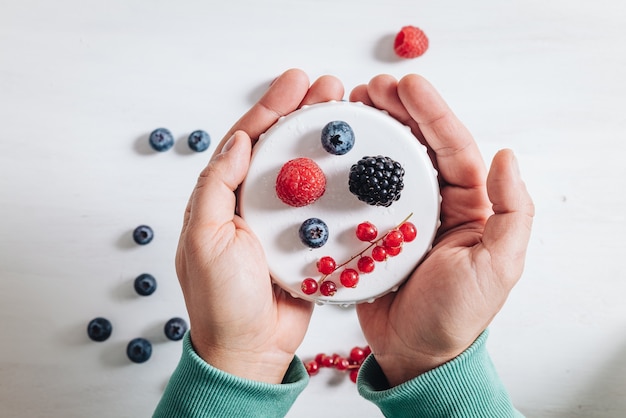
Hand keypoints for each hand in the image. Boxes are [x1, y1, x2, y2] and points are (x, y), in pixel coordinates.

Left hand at [176, 69, 343, 383]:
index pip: (247, 140)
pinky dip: (339, 185)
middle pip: (281, 148)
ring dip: (325, 143)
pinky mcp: (307, 240)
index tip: (295, 82)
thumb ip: (218, 187)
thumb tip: (239, 140)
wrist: (250, 349)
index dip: (271, 108)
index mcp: (224, 198)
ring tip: (348, 115)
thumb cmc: (220, 301)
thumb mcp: (203, 239)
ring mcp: (283, 222)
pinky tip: (356, 165)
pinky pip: (325, 206)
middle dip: (304, 114)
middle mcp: (253, 204)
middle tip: (331, 88)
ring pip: (307, 173)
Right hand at [350, 75, 534, 386]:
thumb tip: (505, 156)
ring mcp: (399, 216)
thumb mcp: (498, 266)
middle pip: (416, 145)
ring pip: (386, 162)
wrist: (413, 351)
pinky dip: (348, 169)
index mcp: (467, 204)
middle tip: (369, 89)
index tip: (407, 85)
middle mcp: (434, 203)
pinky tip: (333, 152)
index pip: (453, 147)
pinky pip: (359, 193)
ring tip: (350, 108)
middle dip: (396, 111)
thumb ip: (512, 212)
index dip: (431, 113)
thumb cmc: (457, 314)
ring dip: (370, 132)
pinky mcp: (370, 232)